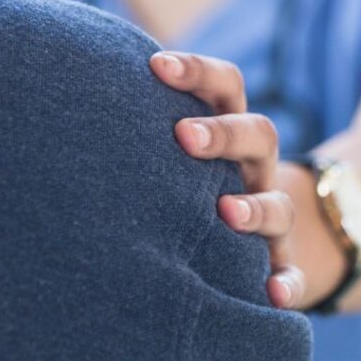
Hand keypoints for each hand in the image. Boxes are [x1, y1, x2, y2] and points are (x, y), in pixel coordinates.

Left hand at [150, 50, 306, 309]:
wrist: (253, 236)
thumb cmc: (190, 177)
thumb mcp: (177, 144)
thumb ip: (143, 120)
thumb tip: (69, 90)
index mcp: (229, 126)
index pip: (225, 84)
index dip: (196, 71)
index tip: (156, 64)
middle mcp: (255, 166)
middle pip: (259, 134)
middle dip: (223, 133)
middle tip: (183, 135)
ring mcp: (273, 214)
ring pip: (279, 204)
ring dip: (256, 207)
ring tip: (225, 212)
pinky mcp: (281, 263)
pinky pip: (291, 273)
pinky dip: (286, 283)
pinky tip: (272, 296)